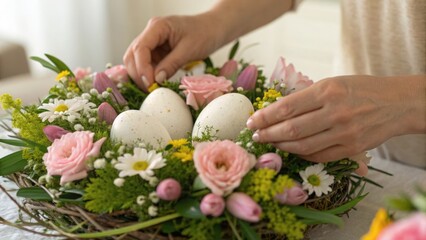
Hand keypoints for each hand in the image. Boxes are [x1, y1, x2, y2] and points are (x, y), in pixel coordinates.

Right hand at [123, 14, 222, 90]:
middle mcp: (151, 33)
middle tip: (149, 89)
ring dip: (142, 76)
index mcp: (157, 26)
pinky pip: (147, 65)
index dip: (142, 68)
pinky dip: (149, 75)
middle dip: (138, 74)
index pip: (140, 48)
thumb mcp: (189, 50)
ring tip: (153, 88)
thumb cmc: (205, 34)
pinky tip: (156, 84)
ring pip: (136, 61)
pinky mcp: (156, 52)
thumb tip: (156, 80)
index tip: (150, 83)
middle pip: (132, 55)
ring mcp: (152, 43)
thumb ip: (171, 64)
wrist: (214, 29)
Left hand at [246, 75, 418, 163]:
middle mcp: (335, 112)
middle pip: (291, 129)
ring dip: (281, 146)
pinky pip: (318, 156)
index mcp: (327, 90)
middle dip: (267, 134)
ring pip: (302, 146)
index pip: (287, 107)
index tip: (251, 122)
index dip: (265, 117)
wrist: (397, 103)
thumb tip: (275, 111)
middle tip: (255, 136)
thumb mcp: (332, 83)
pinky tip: (290, 149)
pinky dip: (300, 154)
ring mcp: (344, 132)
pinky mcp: (351, 148)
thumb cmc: (360, 89)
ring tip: (269, 143)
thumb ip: (306, 97)